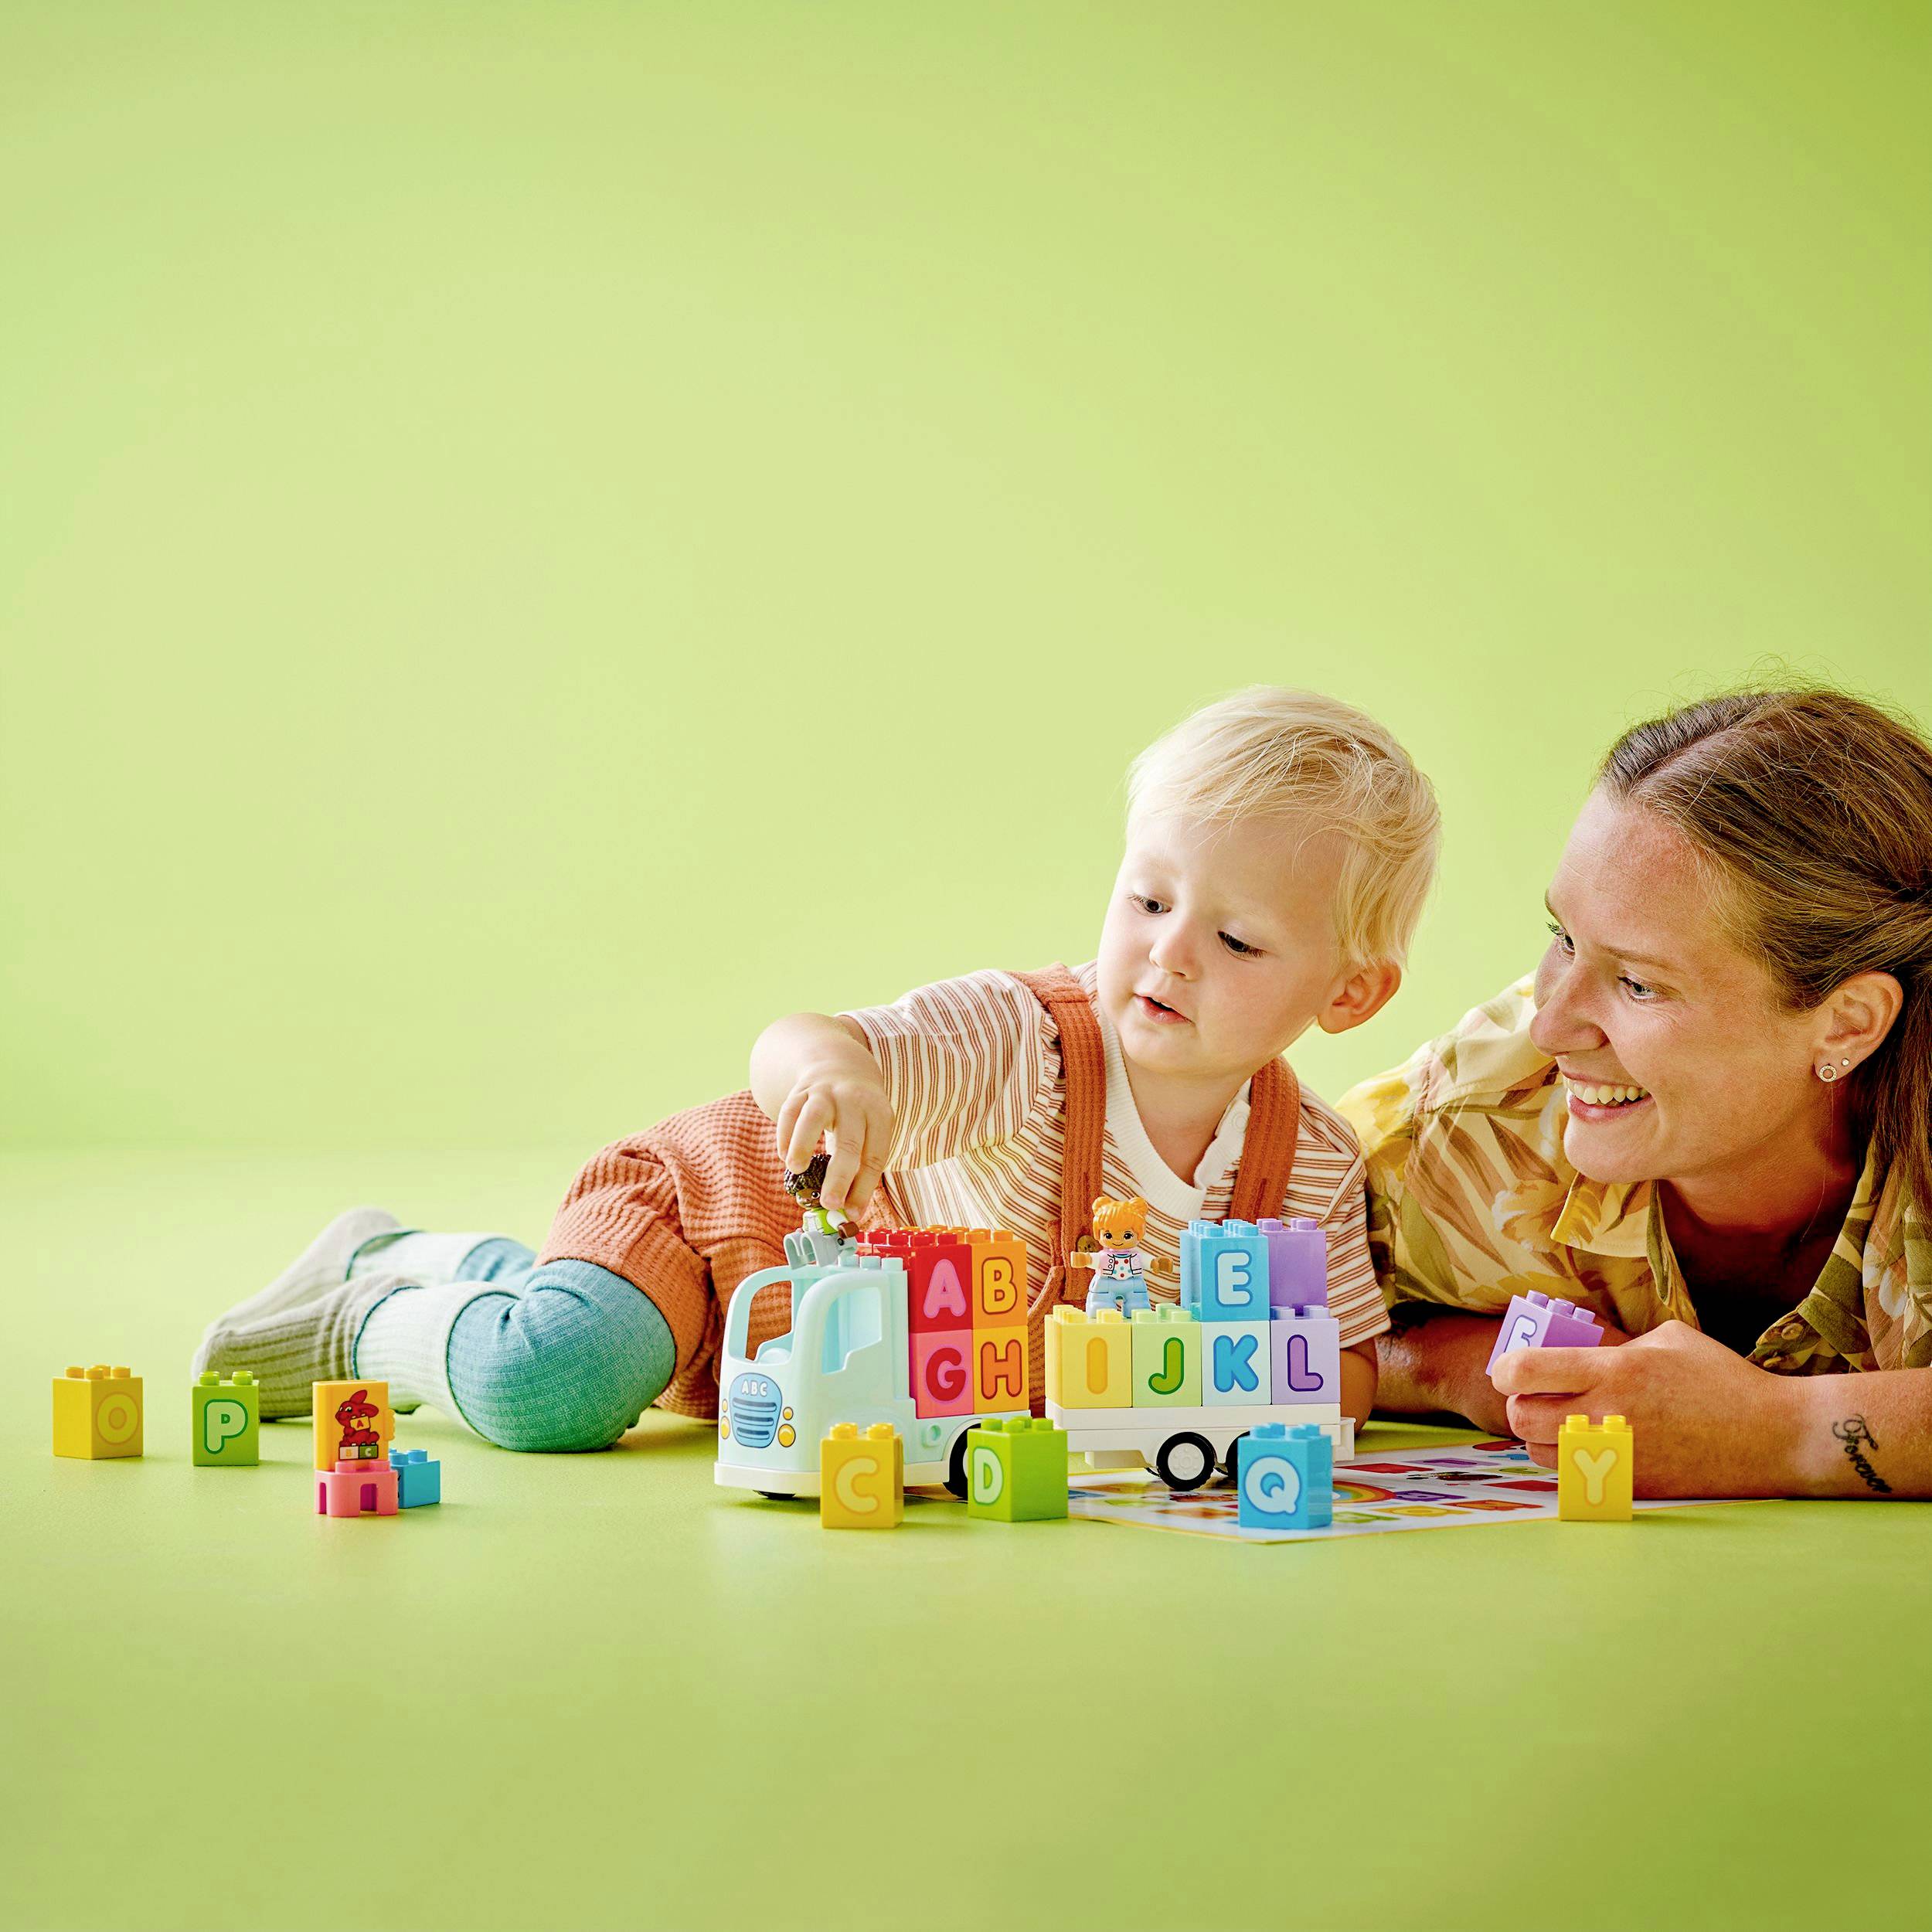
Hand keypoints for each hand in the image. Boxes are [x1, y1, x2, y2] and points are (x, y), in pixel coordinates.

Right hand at [776, 1061, 893, 1218]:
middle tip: (829, 1204)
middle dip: (839, 1177)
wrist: (841, 1066)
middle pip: (849, 1141)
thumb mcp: (871, 1132)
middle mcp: (854, 1101)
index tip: (851, 1214)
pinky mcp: (802, 1090)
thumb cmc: (859, 1115)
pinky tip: (784, 1156)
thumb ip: (860, 1169)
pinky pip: (790, 1111)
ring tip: (796, 1170)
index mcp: (880, 1115)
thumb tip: (849, 1214)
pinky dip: (785, 1135)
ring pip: (813, 1117)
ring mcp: (826, 1092)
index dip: (864, 1188)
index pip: (875, 1156)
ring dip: (803, 1145)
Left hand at [1489, 1320, 1800, 1496]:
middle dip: (1518, 1407)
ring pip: (1540, 1455)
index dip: (1505, 1370)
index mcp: (1613, 1370)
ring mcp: (1618, 1457)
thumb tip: (1577, 1352)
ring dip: (1541, 1439)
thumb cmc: (1724, 1380)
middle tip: (1535, 1399)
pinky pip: (1573, 1482)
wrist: (1775, 1438)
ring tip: (1564, 1426)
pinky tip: (1591, 1452)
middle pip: (1520, 1418)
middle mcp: (1608, 1415)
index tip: (1508, 1371)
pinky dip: (1569, 1466)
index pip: (1526, 1370)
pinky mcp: (1631, 1489)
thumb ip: (1615, 1345)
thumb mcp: (1668, 1339)